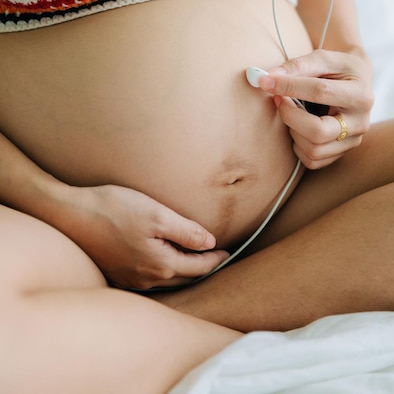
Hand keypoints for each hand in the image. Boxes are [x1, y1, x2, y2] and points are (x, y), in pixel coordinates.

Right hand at [64, 184, 228, 290]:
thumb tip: (210, 243)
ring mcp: (130, 279)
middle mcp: (146, 278)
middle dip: (202, 267)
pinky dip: (164, 269)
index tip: (228, 251)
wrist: (70, 214)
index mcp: (161, 264)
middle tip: (216, 256)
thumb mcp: (157, 214)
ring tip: (194, 257)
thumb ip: (186, 231)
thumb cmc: (114, 209)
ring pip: (166, 278)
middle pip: (184, 277)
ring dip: (183, 269)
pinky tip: (164, 258)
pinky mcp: (117, 273)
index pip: (199, 266)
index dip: (216, 258)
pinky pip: (149, 276)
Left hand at [257, 49, 373, 168]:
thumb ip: (297, 66)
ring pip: (313, 149)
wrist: (356, 82)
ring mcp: (352, 141)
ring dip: (292, 130)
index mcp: (360, 94)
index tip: (265, 81)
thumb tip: (268, 78)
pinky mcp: (341, 153)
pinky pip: (312, 160)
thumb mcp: (323, 58)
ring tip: (291, 111)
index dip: (289, 86)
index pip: (321, 92)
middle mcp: (360, 122)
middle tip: (278, 100)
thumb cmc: (337, 68)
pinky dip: (298, 145)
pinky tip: (298, 127)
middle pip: (318, 132)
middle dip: (290, 116)